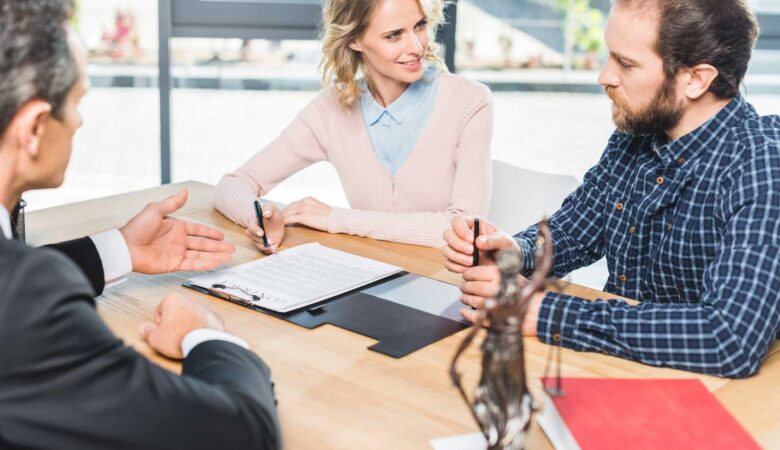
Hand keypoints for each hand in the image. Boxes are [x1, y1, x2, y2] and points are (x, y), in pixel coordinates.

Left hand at [120, 189, 234, 272]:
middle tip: (231, 248)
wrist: (125, 247)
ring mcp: (177, 253)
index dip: (210, 233)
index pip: (198, 230)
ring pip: (201, 255)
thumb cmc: (137, 228)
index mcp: (176, 227)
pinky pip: (193, 264)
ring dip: (215, 255)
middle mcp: (178, 241)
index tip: (222, 236)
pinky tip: (215, 263)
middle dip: (218, 246)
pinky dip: (205, 264)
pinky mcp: (173, 264)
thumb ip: (173, 202)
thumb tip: (185, 191)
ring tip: (228, 257)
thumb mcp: (156, 210)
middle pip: (203, 244)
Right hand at [138, 293, 223, 358]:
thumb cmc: (179, 338)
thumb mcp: (155, 338)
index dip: (159, 324)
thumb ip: (147, 331)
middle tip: (174, 336)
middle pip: (176, 311)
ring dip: (187, 324)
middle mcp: (189, 299)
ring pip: (190, 316)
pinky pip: (203, 321)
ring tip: (186, 338)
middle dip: (174, 322)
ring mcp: (203, 306)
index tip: (163, 332)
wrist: (204, 344)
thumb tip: (143, 328)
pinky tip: (197, 337)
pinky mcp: (214, 315)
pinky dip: (200, 328)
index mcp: (172, 299)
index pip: (160, 310)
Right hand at [246, 203, 284, 253]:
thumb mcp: (271, 208)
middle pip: (253, 238)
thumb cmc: (272, 214)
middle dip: (262, 241)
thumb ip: (268, 209)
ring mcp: (258, 240)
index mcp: (253, 222)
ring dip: (266, 247)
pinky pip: (265, 249)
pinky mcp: (265, 244)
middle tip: (271, 241)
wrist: (277, 221)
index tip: (262, 233)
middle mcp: (253, 233)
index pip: (251, 227)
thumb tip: (265, 213)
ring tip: (274, 245)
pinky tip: (275, 248)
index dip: (255, 231)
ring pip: (259, 245)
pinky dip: (270, 250)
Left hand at [282, 197, 332, 231]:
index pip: (293, 204)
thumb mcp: (318, 209)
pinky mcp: (303, 216)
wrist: (337, 219)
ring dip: (282, 218)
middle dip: (283, 214)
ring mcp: (303, 208)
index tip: (283, 216)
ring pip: (287, 213)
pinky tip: (281, 226)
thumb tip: (303, 215)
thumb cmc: (330, 217)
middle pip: (288, 208)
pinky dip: (284, 222)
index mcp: (308, 199)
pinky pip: (289, 219)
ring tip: (277, 224)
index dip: (287, 211)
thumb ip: (309, 209)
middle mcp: (304, 201)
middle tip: (277, 221)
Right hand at [442, 216, 519, 273]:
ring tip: (472, 262)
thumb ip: (492, 240)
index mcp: (473, 224)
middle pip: (448, 234)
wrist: (507, 263)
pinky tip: (467, 269)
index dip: (460, 229)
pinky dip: (456, 267)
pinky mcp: (457, 261)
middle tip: (471, 253)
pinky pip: (448, 263)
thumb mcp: (504, 241)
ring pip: (446, 249)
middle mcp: (462, 235)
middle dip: (457, 245)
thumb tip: (478, 242)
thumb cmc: (506, 247)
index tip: (471, 240)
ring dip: (456, 257)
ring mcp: (458, 248)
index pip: (457, 220)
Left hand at [459, 266, 542, 335]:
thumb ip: (498, 273)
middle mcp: (497, 289)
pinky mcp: (495, 319)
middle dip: (465, 287)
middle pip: (472, 287)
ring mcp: (495, 305)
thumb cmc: (526, 293)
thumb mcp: (514, 276)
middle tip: (463, 287)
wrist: (541, 311)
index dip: (468, 274)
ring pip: (473, 301)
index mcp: (501, 276)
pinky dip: (467, 314)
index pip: (476, 273)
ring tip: (464, 298)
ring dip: (465, 299)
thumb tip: (477, 271)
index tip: (466, 276)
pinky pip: (476, 316)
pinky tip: (464, 311)